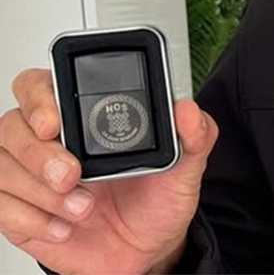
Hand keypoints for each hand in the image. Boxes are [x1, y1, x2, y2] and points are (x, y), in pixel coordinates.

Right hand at [0, 68, 218, 274]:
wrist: (148, 249)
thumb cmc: (157, 199)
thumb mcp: (185, 167)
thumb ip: (195, 134)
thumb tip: (188, 110)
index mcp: (84, 114)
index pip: (40, 84)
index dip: (39, 97)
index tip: (55, 121)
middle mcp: (50, 139)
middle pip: (12, 125)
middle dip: (38, 153)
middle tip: (71, 174)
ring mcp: (29, 174)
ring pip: (2, 165)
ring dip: (39, 191)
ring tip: (82, 207)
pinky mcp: (18, 209)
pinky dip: (31, 218)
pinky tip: (63, 226)